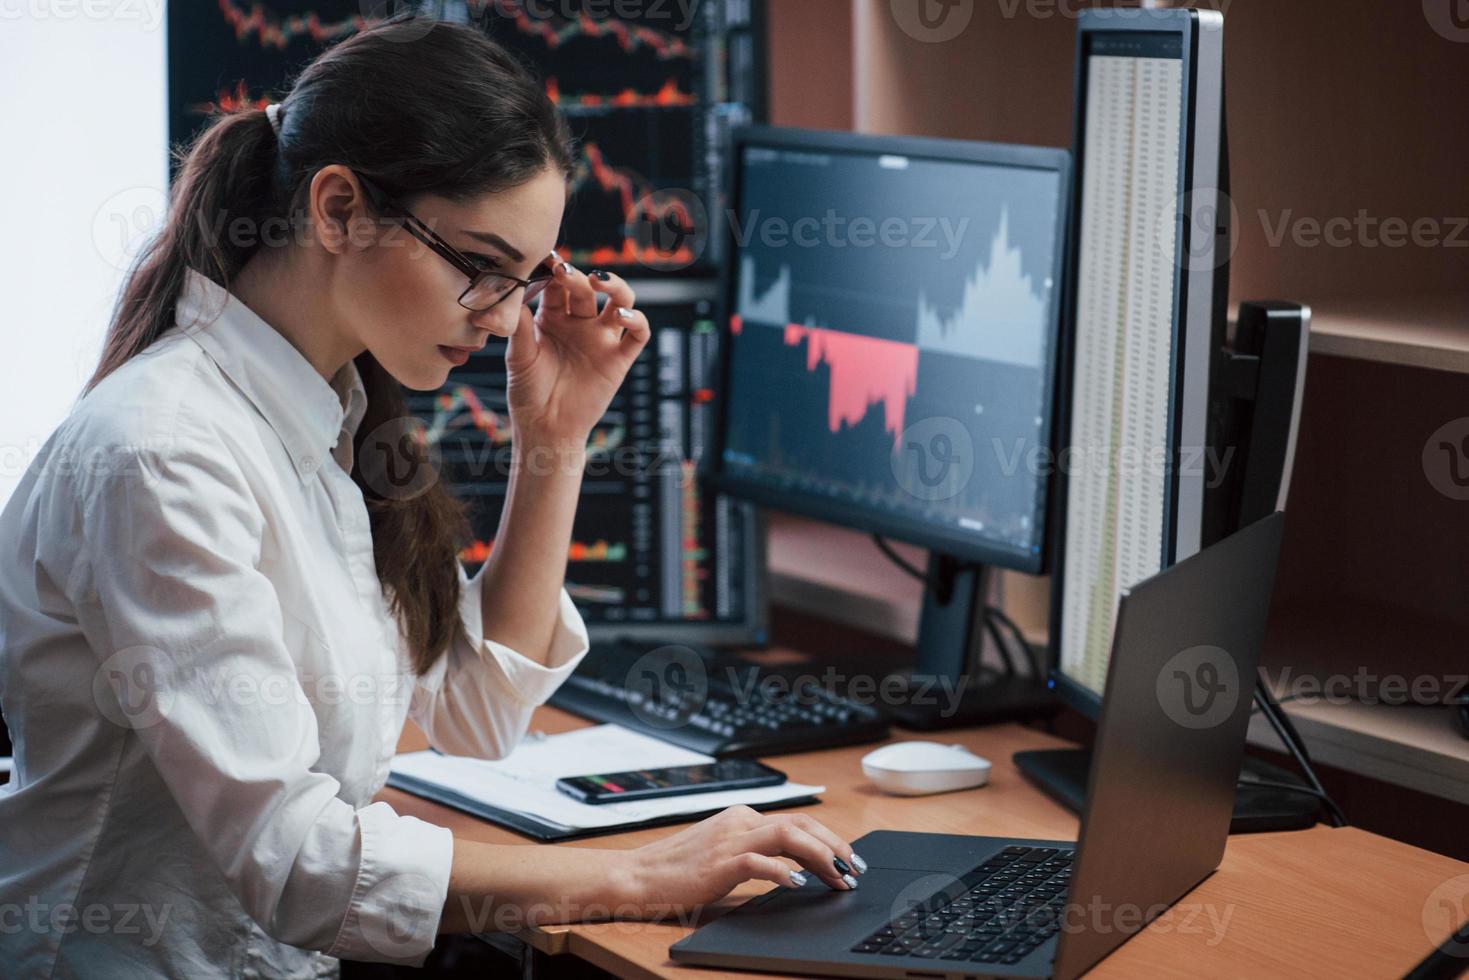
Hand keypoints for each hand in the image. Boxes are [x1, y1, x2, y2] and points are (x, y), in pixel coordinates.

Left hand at [504, 258, 651, 442]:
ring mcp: (601, 339)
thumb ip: (520, 327)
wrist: (545, 428)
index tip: (547, 260)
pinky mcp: (618, 359)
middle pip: (588, 290)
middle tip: (565, 272)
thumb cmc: (528, 393)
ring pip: (620, 302)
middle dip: (578, 277)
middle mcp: (580, 323)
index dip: (555, 270)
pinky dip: (636, 321)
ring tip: (600, 282)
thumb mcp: (518, 357)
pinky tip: (623, 316)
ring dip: (615, 287)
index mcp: (553, 318)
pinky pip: (637, 336)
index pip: (558, 285)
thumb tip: (514, 292)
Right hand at [608, 805, 866, 918]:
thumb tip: (795, 868)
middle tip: (855, 868)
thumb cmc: (678, 870)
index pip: (797, 820)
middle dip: (835, 845)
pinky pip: (759, 861)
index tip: (847, 860)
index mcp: (741, 816)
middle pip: (801, 822)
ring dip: (821, 855)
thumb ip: (754, 852)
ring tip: (839, 876)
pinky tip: (798, 883)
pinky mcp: (719, 862)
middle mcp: (739, 821)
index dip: (828, 839)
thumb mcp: (722, 853)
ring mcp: (729, 840)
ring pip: (788, 835)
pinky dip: (783, 871)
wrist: (638, 875)